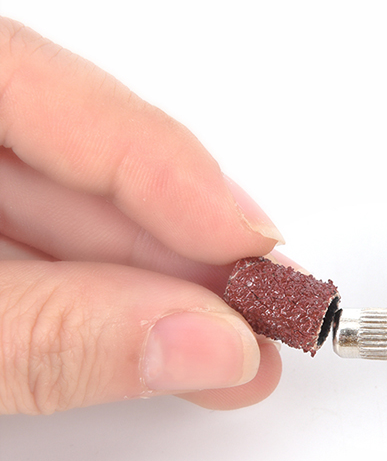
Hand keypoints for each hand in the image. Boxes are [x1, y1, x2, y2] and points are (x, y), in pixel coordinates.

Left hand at [0, 18, 283, 412]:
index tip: (263, 257)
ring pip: (78, 217)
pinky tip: (163, 335)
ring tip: (228, 346)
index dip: (191, 188)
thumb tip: (204, 342)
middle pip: (97, 168)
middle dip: (191, 256)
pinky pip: (47, 250)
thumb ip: (61, 334)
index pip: (87, 115)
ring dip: (161, 292)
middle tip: (266, 313)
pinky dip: (105, 303)